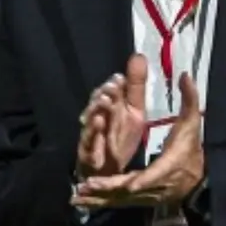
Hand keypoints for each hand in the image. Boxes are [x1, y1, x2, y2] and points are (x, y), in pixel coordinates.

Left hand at [73, 73, 203, 208]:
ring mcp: (146, 196)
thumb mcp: (191, 123)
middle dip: (108, 188)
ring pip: (120, 200)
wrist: (197, 179)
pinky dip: (100, 204)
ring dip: (98, 199)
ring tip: (77, 197)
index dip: (138, 181)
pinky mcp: (140, 200)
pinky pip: (117, 203)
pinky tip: (81, 203)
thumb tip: (185, 74)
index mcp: (168, 167)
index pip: (152, 176)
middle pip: (129, 191)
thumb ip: (189, 100)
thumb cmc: (191, 149)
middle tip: (87, 184)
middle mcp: (155, 185)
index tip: (124, 183)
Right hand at [76, 54, 149, 179]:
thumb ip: (136, 86)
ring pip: (90, 118)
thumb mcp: (134, 112)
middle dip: (103, 93)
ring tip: (105, 101)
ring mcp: (90, 133)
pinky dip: (93, 132)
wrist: (108, 171)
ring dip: (96, 108)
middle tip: (112, 87)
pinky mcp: (87, 150)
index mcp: (110, 106)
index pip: (109, 90)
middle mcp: (97, 116)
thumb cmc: (119, 138)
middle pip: (97, 101)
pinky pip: (88, 140)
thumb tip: (138, 55)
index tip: (119, 78)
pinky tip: (99, 123)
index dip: (113, 84)